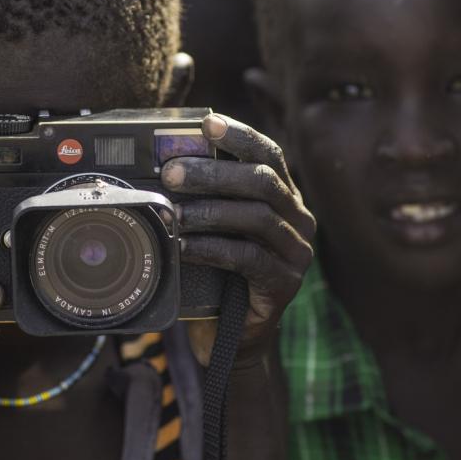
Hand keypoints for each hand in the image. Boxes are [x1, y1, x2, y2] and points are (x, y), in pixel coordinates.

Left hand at [162, 114, 314, 366]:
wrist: (233, 336)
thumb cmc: (217, 273)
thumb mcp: (212, 227)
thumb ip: (203, 196)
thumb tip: (163, 162)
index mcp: (283, 196)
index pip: (268, 154)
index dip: (239, 136)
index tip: (207, 123)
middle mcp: (298, 219)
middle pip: (262, 181)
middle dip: (213, 172)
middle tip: (172, 173)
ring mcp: (296, 252)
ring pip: (257, 216)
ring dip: (209, 211)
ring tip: (173, 214)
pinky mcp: (285, 283)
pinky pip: (248, 257)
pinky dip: (212, 248)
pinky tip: (185, 247)